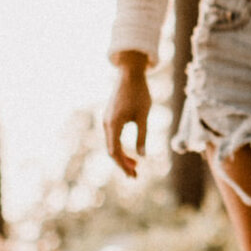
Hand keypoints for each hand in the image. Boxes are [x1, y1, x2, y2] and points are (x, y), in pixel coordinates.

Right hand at [103, 61, 151, 175]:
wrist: (130, 74)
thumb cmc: (139, 93)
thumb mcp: (143, 116)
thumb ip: (142, 136)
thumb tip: (143, 156)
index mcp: (113, 124)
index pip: (115, 151)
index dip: (123, 165)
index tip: (134, 174)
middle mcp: (107, 124)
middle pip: (112, 150)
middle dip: (123, 164)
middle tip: (135, 175)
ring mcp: (107, 121)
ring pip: (112, 145)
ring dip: (122, 156)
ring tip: (135, 166)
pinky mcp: (110, 118)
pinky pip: (113, 138)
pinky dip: (121, 147)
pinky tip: (131, 153)